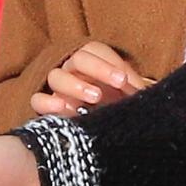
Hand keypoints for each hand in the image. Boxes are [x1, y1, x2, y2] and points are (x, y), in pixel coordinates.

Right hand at [29, 40, 151, 120]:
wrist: (101, 135)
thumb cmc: (116, 107)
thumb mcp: (127, 97)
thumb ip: (134, 91)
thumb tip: (148, 93)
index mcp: (92, 63)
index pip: (95, 51)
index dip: (110, 63)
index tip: (125, 80)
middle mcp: (72, 71)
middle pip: (78, 59)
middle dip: (99, 69)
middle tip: (118, 84)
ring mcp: (57, 89)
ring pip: (56, 77)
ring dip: (76, 85)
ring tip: (95, 98)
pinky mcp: (46, 108)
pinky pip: (38, 100)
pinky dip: (47, 103)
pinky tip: (63, 109)